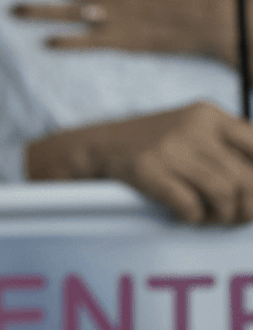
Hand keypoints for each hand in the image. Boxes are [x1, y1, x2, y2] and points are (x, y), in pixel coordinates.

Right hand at [28, 101, 252, 223]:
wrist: (95, 146)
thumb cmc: (150, 146)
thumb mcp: (189, 131)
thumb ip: (226, 148)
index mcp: (207, 113)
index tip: (249, 195)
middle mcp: (193, 126)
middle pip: (247, 178)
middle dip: (246, 207)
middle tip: (232, 216)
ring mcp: (169, 147)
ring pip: (226, 194)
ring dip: (221, 216)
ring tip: (207, 216)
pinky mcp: (148, 169)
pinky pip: (192, 206)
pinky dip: (193, 218)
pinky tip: (184, 214)